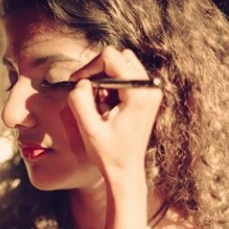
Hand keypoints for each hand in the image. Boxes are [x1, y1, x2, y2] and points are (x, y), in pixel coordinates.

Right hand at [67, 47, 162, 179]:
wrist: (126, 171)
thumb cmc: (108, 154)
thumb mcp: (89, 129)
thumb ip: (80, 100)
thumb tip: (81, 81)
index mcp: (139, 93)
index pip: (111, 57)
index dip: (89, 66)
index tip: (77, 82)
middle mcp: (150, 88)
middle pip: (119, 56)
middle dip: (98, 70)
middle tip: (87, 94)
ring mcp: (152, 91)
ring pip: (123, 63)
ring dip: (105, 76)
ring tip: (98, 102)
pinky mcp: (148, 95)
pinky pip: (126, 75)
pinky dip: (112, 83)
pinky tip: (107, 105)